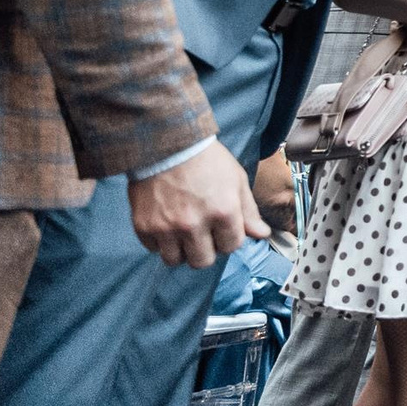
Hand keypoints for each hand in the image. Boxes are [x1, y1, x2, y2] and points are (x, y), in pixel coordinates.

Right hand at [127, 139, 267, 266]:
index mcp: (223, 212)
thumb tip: (262, 234)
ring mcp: (166, 228)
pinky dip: (160, 242)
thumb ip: (249, 211)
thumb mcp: (236, 179)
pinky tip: (166, 223)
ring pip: (175, 261)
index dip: (229, 238)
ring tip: (184, 232)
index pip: (231, 246)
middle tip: (203, 233)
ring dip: (182, 250)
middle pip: (203, 261)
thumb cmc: (206, 160)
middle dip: (206, 250)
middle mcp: (194, 224)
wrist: (166, 144)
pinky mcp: (144, 227)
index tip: (223, 228)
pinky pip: (153, 250)